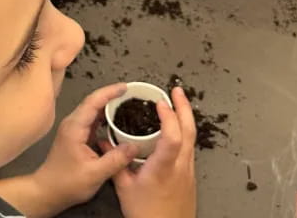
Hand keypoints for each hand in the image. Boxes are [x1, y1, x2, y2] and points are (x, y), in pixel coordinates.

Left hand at [31, 83, 138, 213]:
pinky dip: (105, 117)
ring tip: (128, 103)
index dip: (110, 92)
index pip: (93, 102)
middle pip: (93, 102)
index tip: (126, 87)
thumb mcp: (95, 174)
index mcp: (75, 127)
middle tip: (132, 94)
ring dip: (108, 105)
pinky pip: (92, 120)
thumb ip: (115, 159)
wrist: (48, 191)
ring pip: (92, 111)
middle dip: (112, 95)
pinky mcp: (76, 136)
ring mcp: (73, 129)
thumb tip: (135, 146)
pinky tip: (117, 120)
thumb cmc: (68, 183)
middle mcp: (73, 123)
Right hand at [108, 87, 195, 217]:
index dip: (169, 116)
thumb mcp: (124, 189)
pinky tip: (176, 131)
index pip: (172, 137)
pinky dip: (184, 133)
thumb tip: (104, 143)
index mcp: (164, 168)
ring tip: (177, 105)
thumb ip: (115, 163)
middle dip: (184, 107)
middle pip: (189, 131)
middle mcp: (181, 167)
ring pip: (192, 139)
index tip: (159, 103)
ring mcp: (189, 172)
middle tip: (177, 90)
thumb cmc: (146, 215)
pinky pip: (190, 148)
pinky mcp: (190, 177)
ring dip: (186, 119)